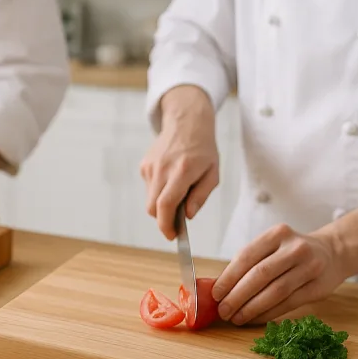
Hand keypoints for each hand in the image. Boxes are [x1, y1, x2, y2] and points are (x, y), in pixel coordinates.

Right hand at [140, 85, 218, 239]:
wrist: (186, 123)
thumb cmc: (203, 150)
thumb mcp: (212, 173)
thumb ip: (200, 196)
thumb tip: (188, 216)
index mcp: (182, 171)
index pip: (166, 204)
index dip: (166, 225)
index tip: (172, 235)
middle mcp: (162, 169)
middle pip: (153, 207)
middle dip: (163, 220)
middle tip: (176, 223)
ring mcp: (150, 167)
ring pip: (151, 199)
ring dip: (163, 203)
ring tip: (179, 189)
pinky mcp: (144, 166)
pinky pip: (150, 188)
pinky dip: (159, 191)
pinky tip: (171, 178)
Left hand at [212, 224, 349, 325]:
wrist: (332, 253)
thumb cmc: (291, 253)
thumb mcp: (272, 247)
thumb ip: (249, 263)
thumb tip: (220, 289)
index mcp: (277, 234)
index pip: (246, 257)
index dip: (228, 278)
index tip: (216, 295)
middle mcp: (295, 248)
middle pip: (260, 275)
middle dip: (237, 296)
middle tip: (224, 311)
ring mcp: (310, 267)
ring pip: (275, 292)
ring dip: (252, 308)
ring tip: (236, 318)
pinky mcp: (319, 287)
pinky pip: (288, 304)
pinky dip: (268, 314)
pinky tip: (254, 319)